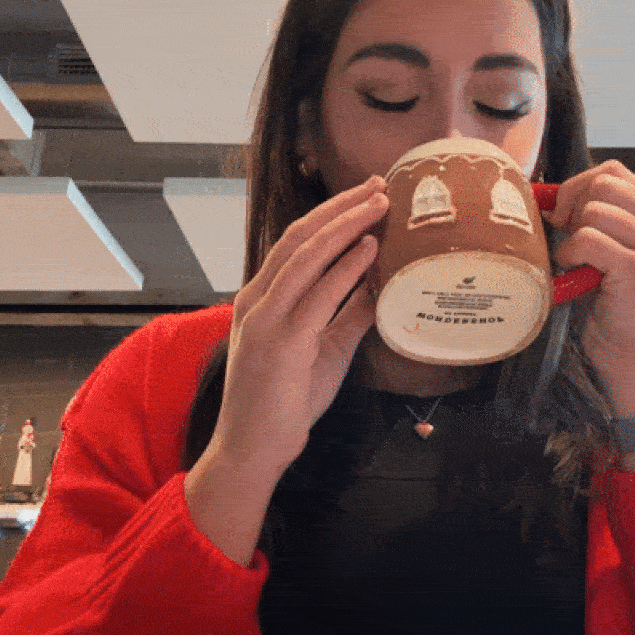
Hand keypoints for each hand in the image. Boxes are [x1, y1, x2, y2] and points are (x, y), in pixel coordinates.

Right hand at [215, 174, 388, 468]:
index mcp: (261, 298)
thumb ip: (348, 315)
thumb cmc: (286, 403)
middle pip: (300, 236)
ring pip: (306, 254)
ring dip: (346, 225)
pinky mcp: (280, 341)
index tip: (366, 197)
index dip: (332, 215)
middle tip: (378, 185)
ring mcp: (265, 317)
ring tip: (379, 204)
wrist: (254, 450)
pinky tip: (369, 249)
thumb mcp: (327, 349)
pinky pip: (318, 293)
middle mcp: (256, 299)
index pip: (297, 243)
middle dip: (341, 207)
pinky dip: (345, 267)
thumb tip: (381, 287)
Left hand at [545, 160, 634, 416]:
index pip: (616, 173)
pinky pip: (589, 239)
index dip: (579, 188)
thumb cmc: (617, 313)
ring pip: (596, 209)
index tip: (565, 218)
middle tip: (567, 239)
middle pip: (606, 182)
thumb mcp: (616, 256)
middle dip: (573, 206)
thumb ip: (601, 223)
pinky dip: (571, 253)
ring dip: (573, 235)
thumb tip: (551, 195)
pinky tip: (576, 274)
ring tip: (577, 263)